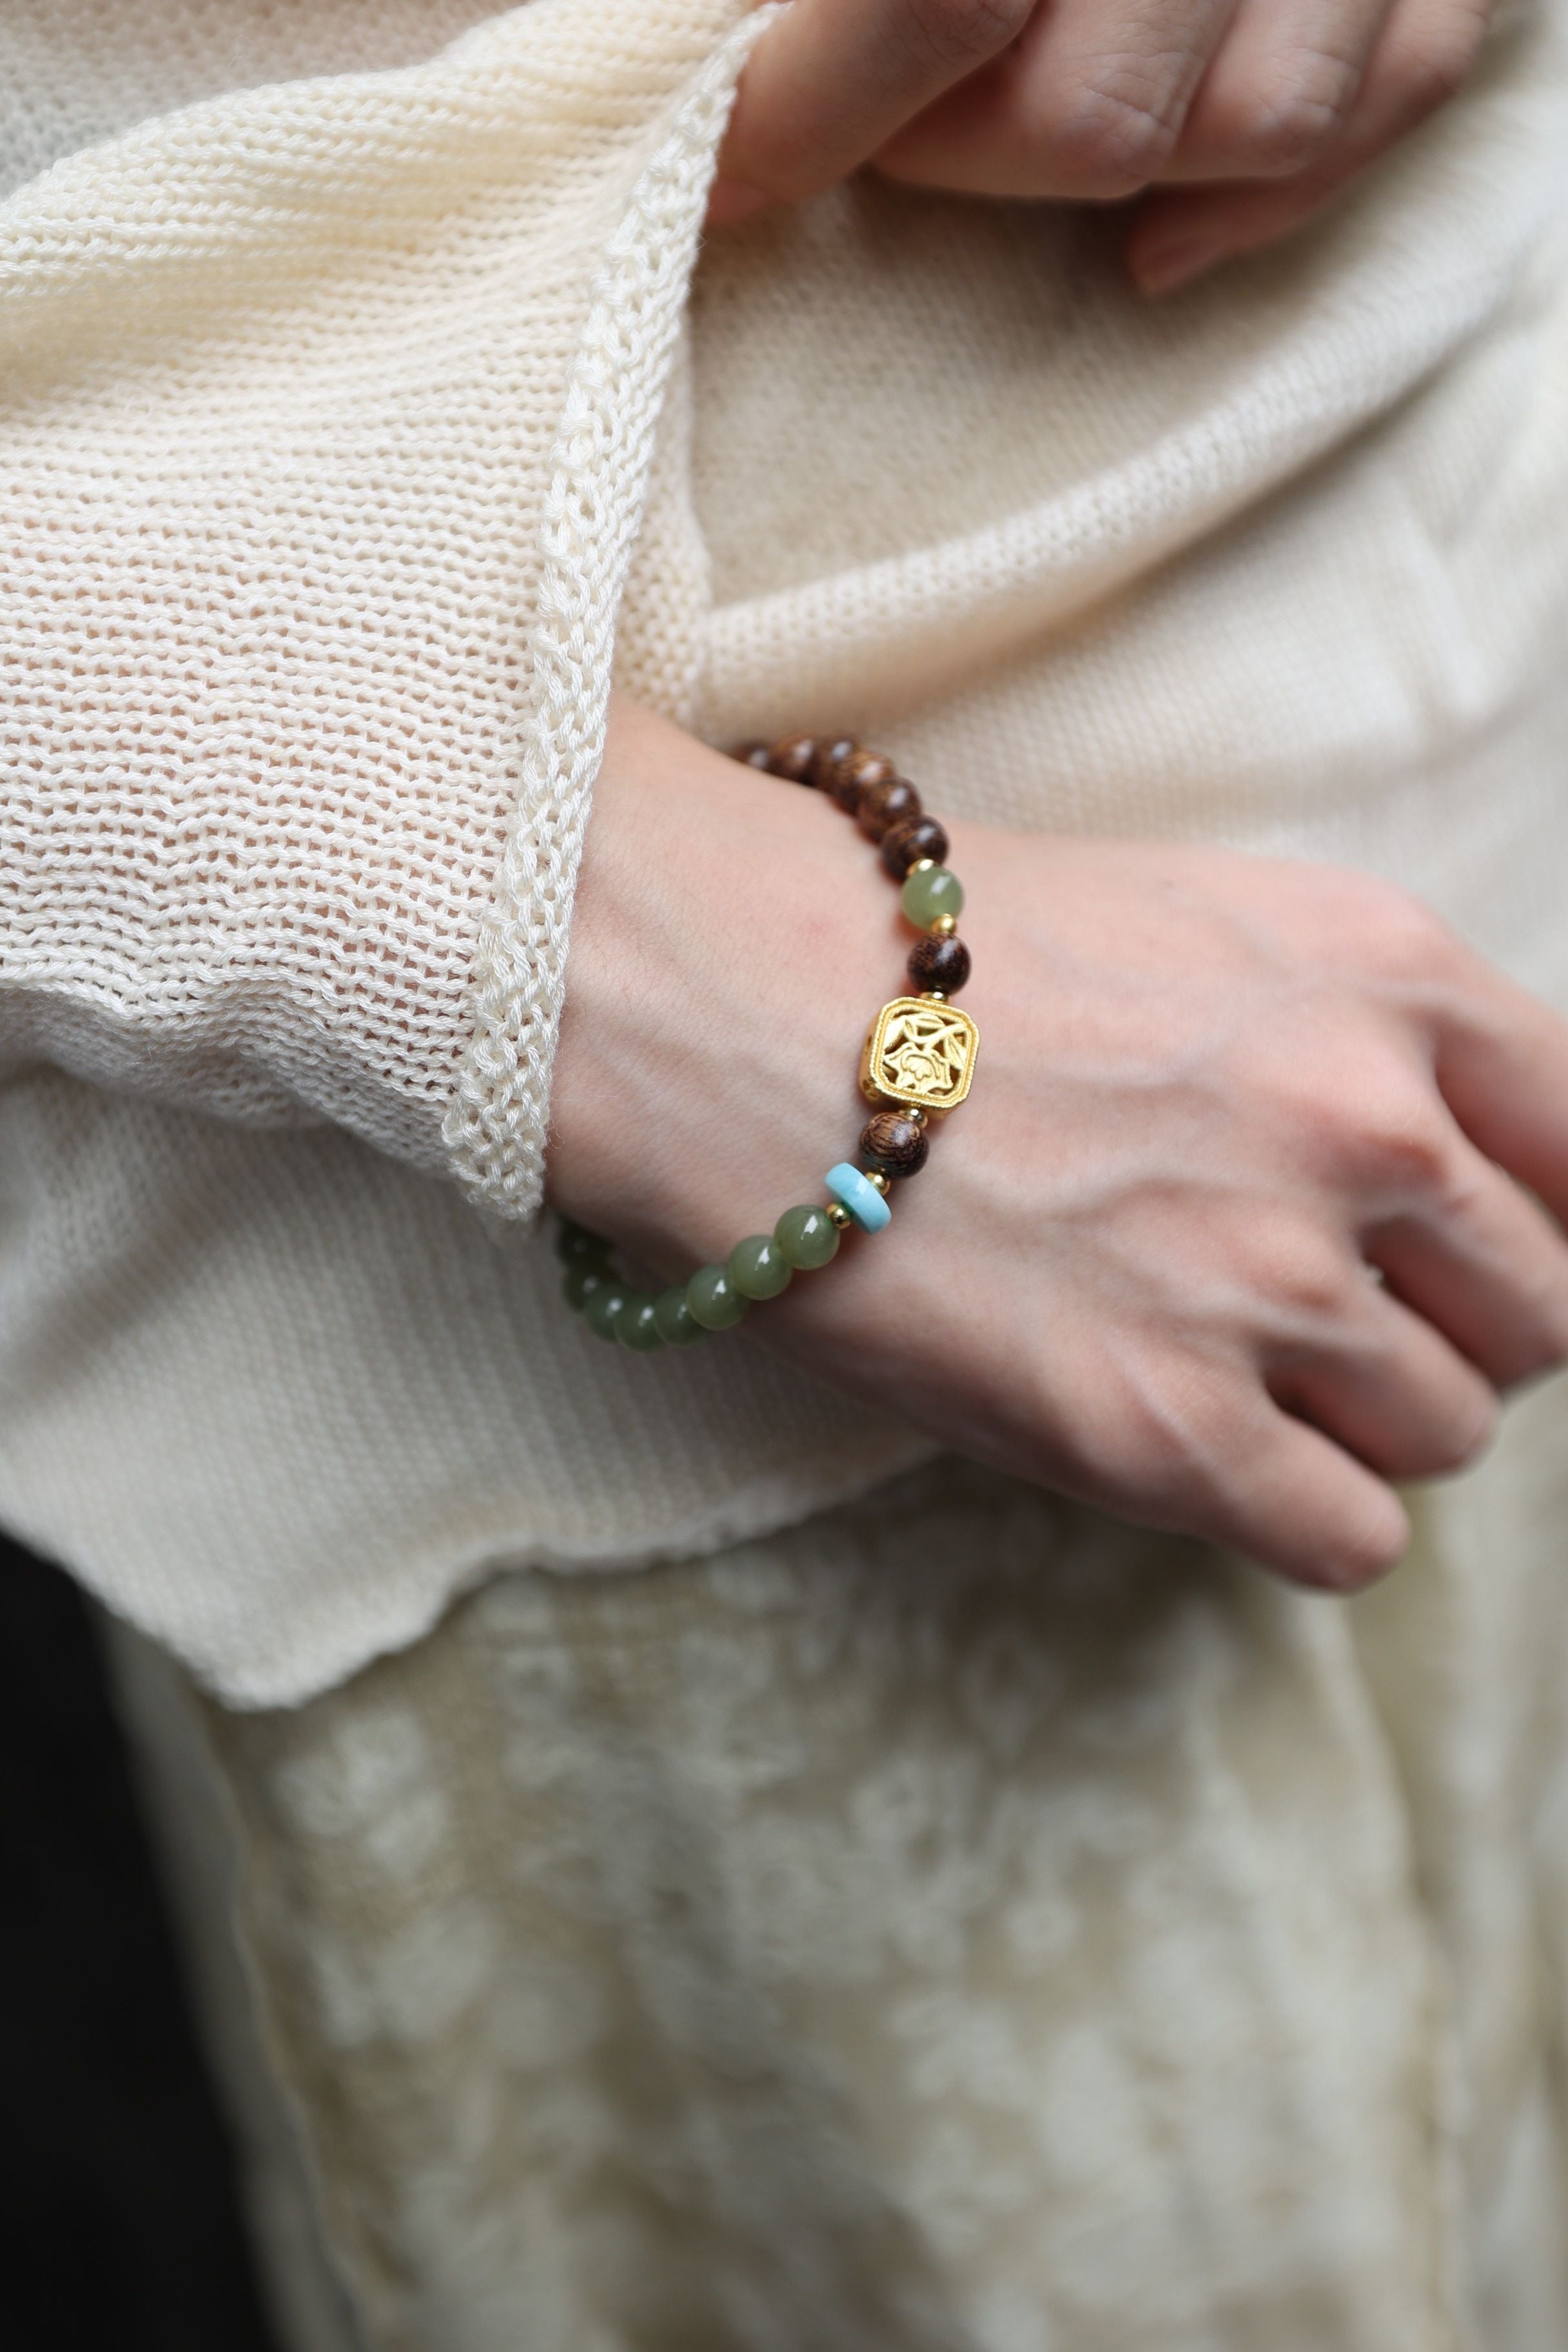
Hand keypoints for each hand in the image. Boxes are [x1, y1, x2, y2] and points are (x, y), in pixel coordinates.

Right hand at [549, 702, 1567, 1589]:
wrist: (733, 1011)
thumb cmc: (939, 959)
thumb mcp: (1202, 925)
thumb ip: (1362, 1033)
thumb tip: (1459, 1175)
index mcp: (1386, 975)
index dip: (1549, 1216)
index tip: (1486, 1254)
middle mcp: (1363, 1127)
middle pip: (1545, 1309)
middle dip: (1459, 1326)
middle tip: (1337, 1316)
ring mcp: (1268, 1284)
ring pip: (1451, 1431)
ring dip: (1367, 1419)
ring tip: (1234, 1370)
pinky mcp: (1161, 1430)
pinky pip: (1354, 1538)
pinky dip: (1306, 1510)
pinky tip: (1212, 1452)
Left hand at [711, 0, 1492, 292]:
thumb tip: (692, 35)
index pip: (935, 2)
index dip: (805, 109)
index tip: (727, 162)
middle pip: (1091, 113)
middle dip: (954, 150)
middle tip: (871, 110)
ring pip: (1256, 124)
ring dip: (1104, 169)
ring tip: (990, 121)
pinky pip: (1398, 89)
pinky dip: (1271, 189)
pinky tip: (1149, 234)